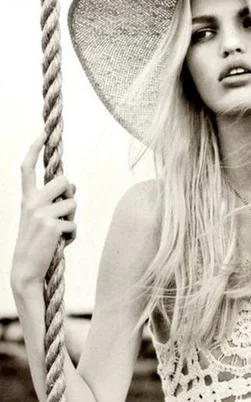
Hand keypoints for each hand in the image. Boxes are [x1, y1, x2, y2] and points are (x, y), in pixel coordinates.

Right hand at [11, 133, 76, 289]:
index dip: (34, 148)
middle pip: (64, 181)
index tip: (41, 132)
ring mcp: (41, 213)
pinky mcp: (52, 225)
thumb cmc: (37, 244)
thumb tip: (71, 186)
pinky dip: (71, 236)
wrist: (27, 269)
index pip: (27, 167)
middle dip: (70, 194)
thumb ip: (53, 201)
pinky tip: (59, 243)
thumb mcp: (41, 218)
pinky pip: (74, 225)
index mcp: (26, 198)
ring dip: (71, 218)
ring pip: (73, 204)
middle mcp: (31, 202)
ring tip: (59, 233)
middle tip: (63, 212)